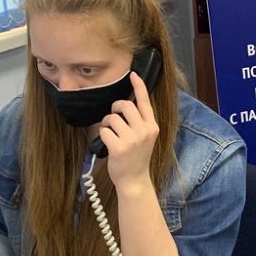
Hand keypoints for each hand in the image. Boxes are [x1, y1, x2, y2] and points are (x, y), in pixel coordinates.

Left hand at [99, 71, 158, 192]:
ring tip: (111, 134)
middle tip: (113, 118)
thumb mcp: (145, 138)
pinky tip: (108, 144)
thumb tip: (125, 105)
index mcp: (152, 126)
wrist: (135, 181)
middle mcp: (145, 130)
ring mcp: (133, 139)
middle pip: (125, 105)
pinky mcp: (120, 147)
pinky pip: (104, 130)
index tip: (133, 74)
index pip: (144, 102)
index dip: (139, 86)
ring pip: (112, 118)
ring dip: (107, 124)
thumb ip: (139, 122)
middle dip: (115, 108)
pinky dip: (103, 135)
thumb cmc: (137, 158)